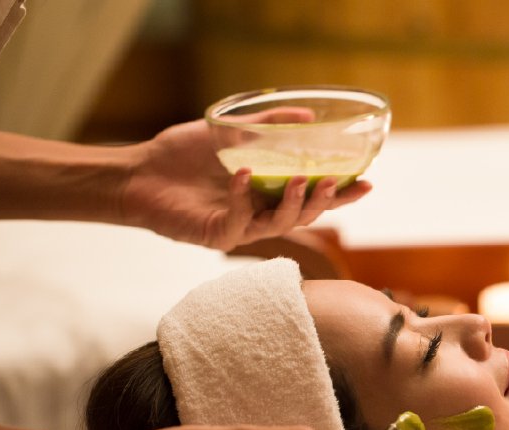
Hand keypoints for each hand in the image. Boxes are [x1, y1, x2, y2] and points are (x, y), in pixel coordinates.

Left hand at [118, 116, 371, 250]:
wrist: (140, 173)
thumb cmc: (184, 155)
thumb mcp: (231, 131)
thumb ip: (268, 125)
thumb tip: (307, 115)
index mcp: (271, 191)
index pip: (315, 195)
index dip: (343, 194)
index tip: (368, 183)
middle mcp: (261, 213)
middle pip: (305, 215)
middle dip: (325, 201)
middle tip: (336, 183)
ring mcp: (241, 227)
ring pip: (280, 223)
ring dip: (294, 203)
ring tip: (302, 179)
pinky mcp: (217, 235)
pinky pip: (238, 219)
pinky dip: (242, 197)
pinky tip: (242, 175)